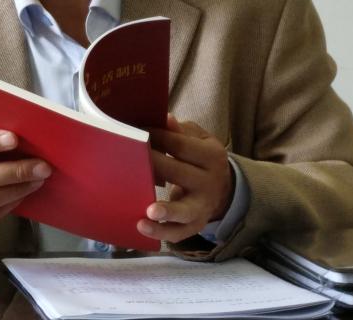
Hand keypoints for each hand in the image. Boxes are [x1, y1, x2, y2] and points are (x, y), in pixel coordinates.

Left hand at [138, 114, 232, 243]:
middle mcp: (210, 182)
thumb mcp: (200, 140)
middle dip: (153, 165)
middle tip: (129, 159)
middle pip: (179, 173)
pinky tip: (143, 227)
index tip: (136, 132)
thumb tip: (166, 119)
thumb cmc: (202, 159)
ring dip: (167, 210)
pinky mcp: (194, 225)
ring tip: (149, 210)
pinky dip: (161, 232)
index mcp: (213, 156)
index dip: (157, 137)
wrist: (224, 189)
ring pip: (185, 210)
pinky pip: (178, 232)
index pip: (181, 145)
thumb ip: (182, 131)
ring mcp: (203, 206)